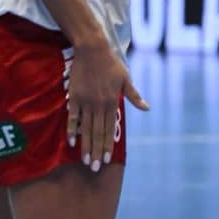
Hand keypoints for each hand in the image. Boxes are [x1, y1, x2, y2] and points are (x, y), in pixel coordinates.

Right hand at [64, 41, 147, 171]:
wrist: (93, 50)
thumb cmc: (112, 64)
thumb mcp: (126, 80)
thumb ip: (134, 96)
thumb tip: (146, 108)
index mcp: (111, 103)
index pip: (109, 130)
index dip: (107, 146)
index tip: (106, 160)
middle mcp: (98, 105)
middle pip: (97, 133)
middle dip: (96, 152)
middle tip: (94, 168)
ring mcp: (85, 102)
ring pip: (85, 128)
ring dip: (85, 145)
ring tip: (85, 160)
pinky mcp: (74, 97)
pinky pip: (72, 116)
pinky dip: (71, 129)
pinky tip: (71, 142)